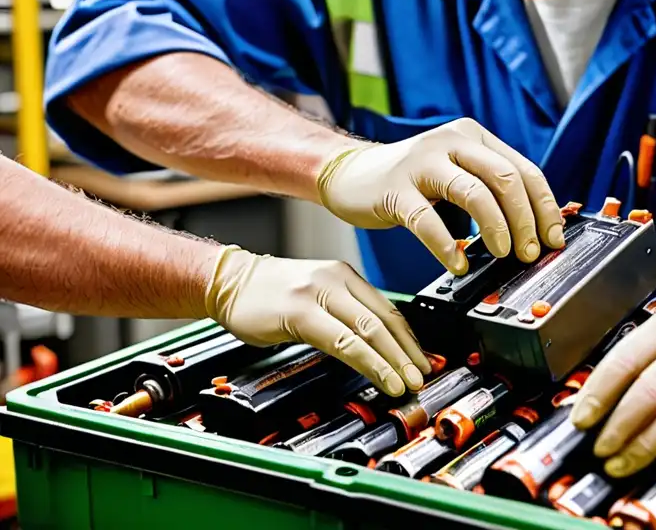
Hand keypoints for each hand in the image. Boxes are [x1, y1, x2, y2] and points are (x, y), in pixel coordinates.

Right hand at [205, 246, 432, 396]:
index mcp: (345, 276)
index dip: (409, 339)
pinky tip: (378, 375)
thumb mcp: (317, 293)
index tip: (422, 360)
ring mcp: (319, 294)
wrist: (228, 281)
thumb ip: (344, 312)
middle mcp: (336, 280)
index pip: (388, 309)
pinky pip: (342, 340)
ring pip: (367, 331)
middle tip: (421, 376)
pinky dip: (366, 361)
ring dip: (391, 362)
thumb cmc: (270, 293)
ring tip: (405, 383)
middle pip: (383, 321)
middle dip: (407, 354)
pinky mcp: (300, 313)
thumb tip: (377, 345)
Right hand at [316, 118, 564, 274]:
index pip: (524, 169)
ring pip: (475, 194)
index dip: (544, 207)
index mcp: (473, 137)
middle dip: (525, 221)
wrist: (350, 174)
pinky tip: (457, 264)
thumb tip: (534, 228)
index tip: (553, 238)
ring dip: (496, 230)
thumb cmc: (412, 181)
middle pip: (505, 179)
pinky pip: (429, 221)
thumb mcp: (456, 172)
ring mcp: (423, 162)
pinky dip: (448, 248)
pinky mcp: (396, 188)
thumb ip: (490, 188)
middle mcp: (451, 141)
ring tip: (501, 254)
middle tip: (529, 252)